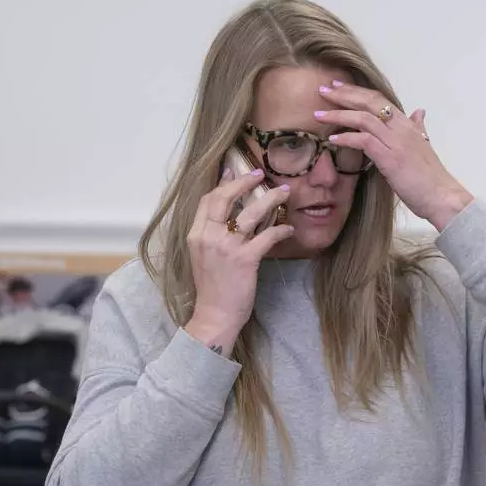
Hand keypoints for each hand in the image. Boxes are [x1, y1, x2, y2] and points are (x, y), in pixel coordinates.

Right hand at [184, 170, 294, 351]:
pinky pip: (267, 236)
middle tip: (261, 173)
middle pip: (225, 198)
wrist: (215, 315)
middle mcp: (209, 237)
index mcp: (196, 235)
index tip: (235, 170)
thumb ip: (212, 234)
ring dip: (270, 199)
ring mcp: (227, 247)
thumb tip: (229, 214)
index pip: (208, 200)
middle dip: (244, 181)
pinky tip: (289, 228)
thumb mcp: (204, 256)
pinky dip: (281, 230)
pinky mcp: (245, 259)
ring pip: (251, 213)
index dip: (223, 183)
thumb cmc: (212, 288)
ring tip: (284, 192)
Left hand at [317, 81, 473, 230]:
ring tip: (318, 115)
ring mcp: (396, 142)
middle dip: (344, 94)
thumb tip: (419, 112)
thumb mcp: (424, 146)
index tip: (339, 86)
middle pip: (369, 102)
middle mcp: (402, 128)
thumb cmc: (431, 177)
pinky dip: (346, 137)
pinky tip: (333, 138)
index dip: (357, 91)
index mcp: (408, 124)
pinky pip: (364, 141)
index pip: (379, 99)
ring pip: (363, 118)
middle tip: (323, 90)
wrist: (443, 196)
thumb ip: (418, 127)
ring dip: (338, 114)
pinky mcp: (390, 158)